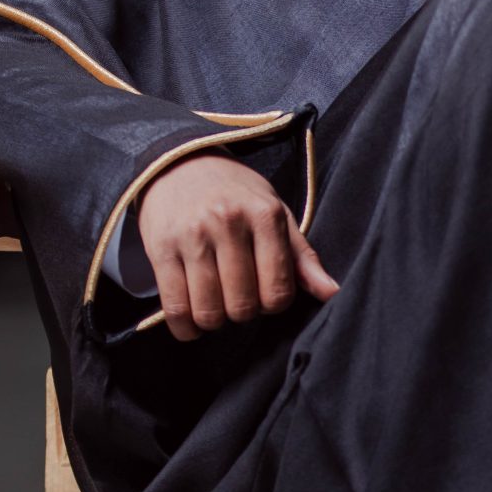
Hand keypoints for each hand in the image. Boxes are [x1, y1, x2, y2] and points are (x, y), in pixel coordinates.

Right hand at [135, 155, 337, 343]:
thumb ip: (302, 256)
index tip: (264, 292)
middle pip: (242, 305)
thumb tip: (332, 293)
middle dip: (243, 312)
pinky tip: (191, 322)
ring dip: (214, 321)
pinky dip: (185, 327)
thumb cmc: (235, 194)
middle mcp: (227, 223)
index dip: (273, 303)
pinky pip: (175, 308)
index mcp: (263, 215)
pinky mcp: (160, 249)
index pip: (277, 291)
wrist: (178, 163)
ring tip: (215, 305)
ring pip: (209, 311)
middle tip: (237, 296)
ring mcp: (191, 236)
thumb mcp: (275, 214)